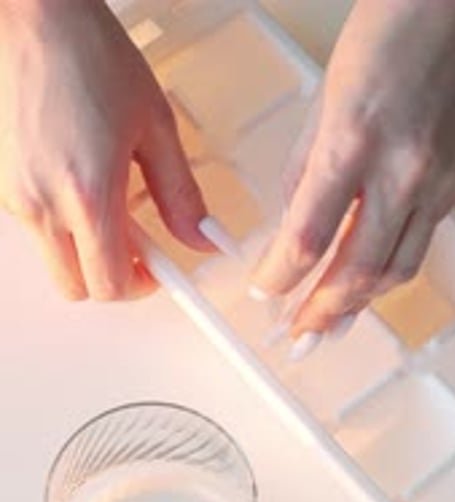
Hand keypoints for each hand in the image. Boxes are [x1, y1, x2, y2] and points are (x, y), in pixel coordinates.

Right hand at [0, 0, 210, 300]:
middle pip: (77, 288)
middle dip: (110, 278)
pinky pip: (37, 229)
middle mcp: (43, 203)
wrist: (32, 16)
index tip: (159, 271)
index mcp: (88, 194)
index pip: (112, 285)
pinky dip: (62, 224)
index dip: (142, 286)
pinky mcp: (2, 184)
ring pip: (54, 261)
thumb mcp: (155, 125)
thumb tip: (201, 236)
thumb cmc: (86, 53)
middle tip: (136, 248)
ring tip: (107, 202)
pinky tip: (79, 184)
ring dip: (84, 251)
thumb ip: (181, 194)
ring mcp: (16, 196)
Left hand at [250, 0, 454, 342]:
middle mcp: (402, 170)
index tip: (264, 289)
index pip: (307, 238)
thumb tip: (290, 225)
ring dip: (359, 306)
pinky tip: (369, 282)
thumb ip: (306, 170)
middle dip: (321, 313)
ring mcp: (439, 182)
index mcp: (353, 142)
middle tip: (299, 336)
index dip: (280, 277)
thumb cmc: (395, 30)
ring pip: (395, 271)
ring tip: (332, 326)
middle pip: (356, 272)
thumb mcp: (326, 99)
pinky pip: (420, 245)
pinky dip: (388, 271)